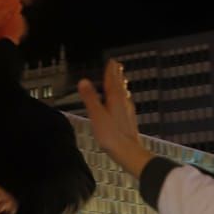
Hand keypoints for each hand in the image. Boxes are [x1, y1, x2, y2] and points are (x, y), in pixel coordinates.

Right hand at [78, 60, 153, 177]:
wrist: (128, 152)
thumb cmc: (112, 135)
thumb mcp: (97, 115)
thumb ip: (90, 98)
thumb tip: (83, 81)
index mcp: (115, 99)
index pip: (111, 81)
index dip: (111, 71)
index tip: (111, 61)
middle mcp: (123, 103)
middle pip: (119, 85)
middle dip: (117, 75)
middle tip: (117, 65)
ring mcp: (127, 111)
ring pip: (124, 93)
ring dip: (121, 85)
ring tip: (121, 79)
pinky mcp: (129, 120)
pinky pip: (126, 102)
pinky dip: (124, 97)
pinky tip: (125, 101)